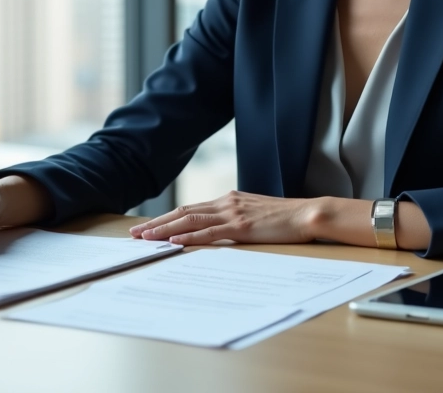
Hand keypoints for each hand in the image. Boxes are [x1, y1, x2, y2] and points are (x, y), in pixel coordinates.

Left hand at [128, 190, 320, 245]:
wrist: (307, 214)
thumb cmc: (285, 218)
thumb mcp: (256, 214)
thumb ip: (237, 218)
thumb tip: (222, 229)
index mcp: (229, 200)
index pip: (191, 208)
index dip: (168, 217)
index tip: (149, 226)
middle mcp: (227, 203)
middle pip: (184, 212)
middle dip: (157, 223)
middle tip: (135, 233)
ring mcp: (233, 213)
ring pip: (190, 220)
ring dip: (165, 230)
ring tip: (145, 238)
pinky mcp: (241, 227)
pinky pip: (209, 232)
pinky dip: (189, 236)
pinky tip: (174, 241)